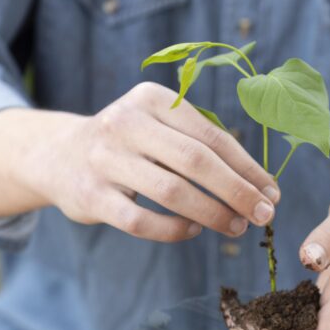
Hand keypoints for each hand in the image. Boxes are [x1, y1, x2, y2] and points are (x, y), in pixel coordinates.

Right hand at [0, 82, 279, 241]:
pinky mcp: (90, 195)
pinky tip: (194, 229)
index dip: (248, 168)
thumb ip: (202, 146)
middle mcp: (126, 122)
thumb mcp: (160, 127)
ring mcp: (105, 159)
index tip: (272, 194)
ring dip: (212, 214)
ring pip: (172, 192)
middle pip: (196, 162)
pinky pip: (142, 221)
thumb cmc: (130, 146)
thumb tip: (260, 187)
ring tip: (234, 227)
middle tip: (262, 216)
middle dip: (237, 192)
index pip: (212, 136)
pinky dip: (174, 229)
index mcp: (152, 100)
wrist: (57, 155)